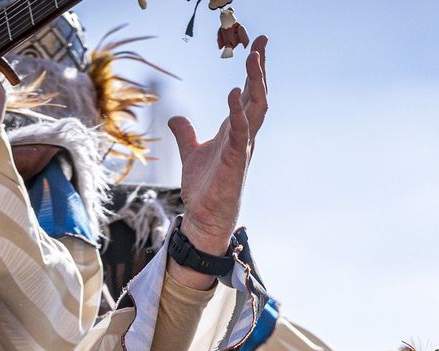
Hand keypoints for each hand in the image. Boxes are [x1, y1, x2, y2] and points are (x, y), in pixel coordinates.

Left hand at [168, 35, 268, 274]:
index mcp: (235, 131)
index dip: (254, 72)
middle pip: (257, 96)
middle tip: (262, 43)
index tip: (256, 46)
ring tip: (253, 60)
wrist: (204, 218)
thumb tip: (176, 118)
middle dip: (260, 69)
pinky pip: (241, 132)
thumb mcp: (191, 153)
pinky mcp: (236, 161)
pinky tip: (234, 93)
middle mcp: (244, 137)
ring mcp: (242, 148)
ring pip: (256, 110)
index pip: (248, 95)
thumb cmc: (204, 189)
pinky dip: (239, 113)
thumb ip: (186, 133)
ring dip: (256, 84)